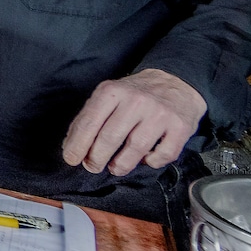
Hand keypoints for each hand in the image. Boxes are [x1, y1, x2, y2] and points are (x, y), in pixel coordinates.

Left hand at [60, 69, 205, 177]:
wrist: (175, 82)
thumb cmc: (135, 94)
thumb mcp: (109, 95)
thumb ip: (89, 117)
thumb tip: (70, 146)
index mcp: (113, 91)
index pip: (90, 122)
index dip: (77, 144)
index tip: (71, 159)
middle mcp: (137, 100)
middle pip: (110, 137)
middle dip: (96, 158)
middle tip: (92, 166)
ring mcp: (160, 113)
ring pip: (136, 148)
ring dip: (121, 165)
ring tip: (115, 168)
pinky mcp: (180, 127)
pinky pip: (163, 154)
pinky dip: (152, 162)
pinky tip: (145, 159)